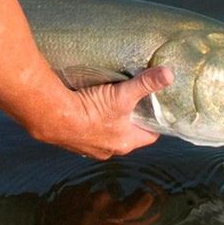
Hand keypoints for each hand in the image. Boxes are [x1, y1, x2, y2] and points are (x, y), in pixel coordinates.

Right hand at [29, 66, 173, 159]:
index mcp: (126, 142)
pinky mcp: (73, 142)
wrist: (54, 118)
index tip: (155, 108)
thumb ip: (146, 84)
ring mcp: (90, 149)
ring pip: (106, 135)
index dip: (154, 121)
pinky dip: (88, 124)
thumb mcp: (122, 95)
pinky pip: (86, 134)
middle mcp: (110, 150)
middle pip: (128, 134)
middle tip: (132, 102)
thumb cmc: (91, 110)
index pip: (150, 135)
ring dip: (108, 123)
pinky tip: (85, 109)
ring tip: (107, 104)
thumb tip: (169, 74)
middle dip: (131, 120)